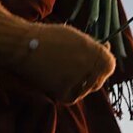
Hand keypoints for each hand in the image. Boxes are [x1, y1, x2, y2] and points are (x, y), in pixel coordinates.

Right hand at [0, 2, 114, 103]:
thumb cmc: (49, 38)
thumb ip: (93, 46)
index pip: (109, 65)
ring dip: (78, 83)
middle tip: (72, 67)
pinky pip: (72, 96)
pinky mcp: (65, 92)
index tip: (90, 61)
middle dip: (90, 75)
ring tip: (61, 70)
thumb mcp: (76, 36)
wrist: (23, 45)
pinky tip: (57, 80)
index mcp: (96, 51)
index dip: (101, 64)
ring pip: (85, 89)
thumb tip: (107, 50)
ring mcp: (78, 80)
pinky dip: (67, 91)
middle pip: (99, 80)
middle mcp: (91, 67)